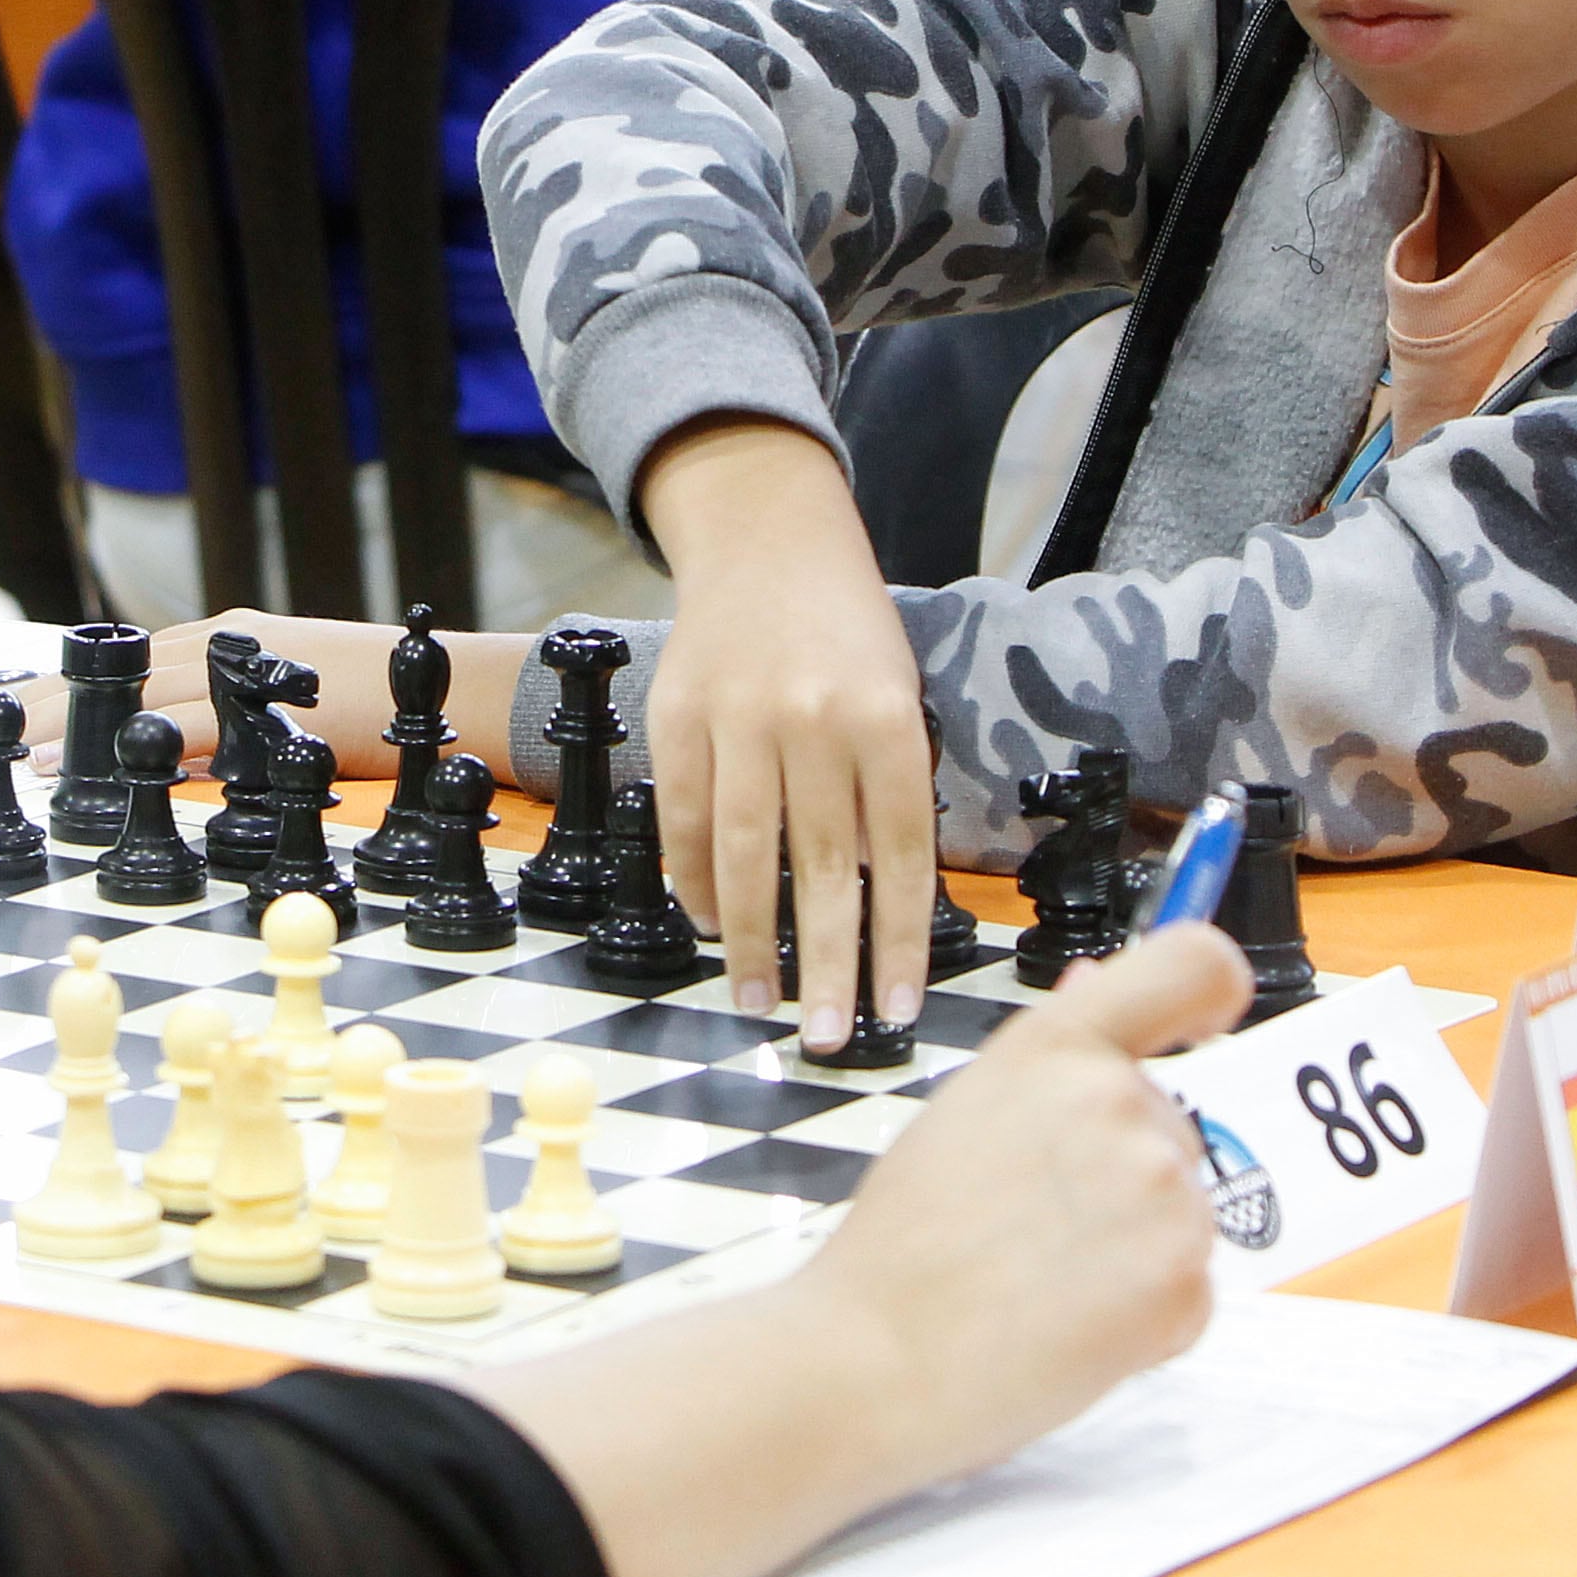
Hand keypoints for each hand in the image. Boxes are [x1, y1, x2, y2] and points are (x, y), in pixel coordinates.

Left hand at [12, 607, 520, 775]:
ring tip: (13, 753)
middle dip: (38, 701)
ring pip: (136, 697)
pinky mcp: (272, 708)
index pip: (121, 663)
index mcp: (224, 642)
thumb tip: (178, 758)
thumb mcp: (289, 705)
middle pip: (111, 673)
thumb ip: (232, 722)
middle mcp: (225, 645)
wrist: (461, 692)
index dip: (56, 687)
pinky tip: (94, 767)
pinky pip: (189, 729)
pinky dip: (136, 748)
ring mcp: (246, 671)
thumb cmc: (381, 704)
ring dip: (70, 726)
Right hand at [635, 419, 928, 1045]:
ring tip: (760, 1000)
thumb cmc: (847, 632)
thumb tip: (876, 903)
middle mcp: (812, 721)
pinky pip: (683, 818)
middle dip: (825, 964)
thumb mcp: (897, 696)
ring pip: (740, 853)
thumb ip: (889, 789)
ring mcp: (737, 719)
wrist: (768, 540)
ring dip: (750, 939)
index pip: (899, 855)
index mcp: (883, 719)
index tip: (897, 1006)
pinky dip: (693, 880)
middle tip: (825, 1035)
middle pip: (820, 869)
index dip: (898, 941)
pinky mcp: (677, 717)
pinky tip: (710, 924)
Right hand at [801, 927, 1233, 1476]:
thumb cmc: (901, 1245)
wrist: (873, 1361)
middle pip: (1173, 1127)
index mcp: (1059, 1048)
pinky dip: (1145, 1319)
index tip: (1204, 1025)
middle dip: (1124, 1177)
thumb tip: (1098, 980)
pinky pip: (1191, 1292)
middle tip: (1034, 1227)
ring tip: (1039, 1282)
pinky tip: (1065, 1325)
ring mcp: (1164, 1195)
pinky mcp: (1186, 1285)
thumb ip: (1050, 1057)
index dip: (1214, 991)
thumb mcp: (964, 1112)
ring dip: (1134, 1251)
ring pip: (1185, 1213)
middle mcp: (1123, 1104)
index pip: (1196, 965)